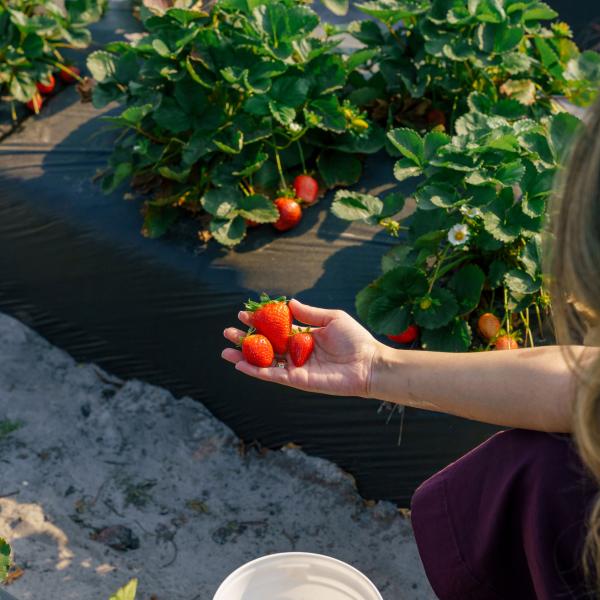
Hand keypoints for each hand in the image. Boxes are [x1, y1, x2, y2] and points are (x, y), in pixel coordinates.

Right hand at [221, 299, 380, 397]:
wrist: (369, 363)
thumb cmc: (355, 340)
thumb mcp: (332, 318)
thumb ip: (309, 313)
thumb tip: (288, 303)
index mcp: (304, 336)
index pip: (275, 329)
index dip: (259, 321)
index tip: (243, 314)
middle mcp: (297, 352)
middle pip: (266, 346)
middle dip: (246, 339)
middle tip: (228, 332)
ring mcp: (296, 367)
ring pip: (265, 362)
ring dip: (245, 357)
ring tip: (225, 351)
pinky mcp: (298, 380)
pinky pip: (273, 376)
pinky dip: (256, 372)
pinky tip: (240, 365)